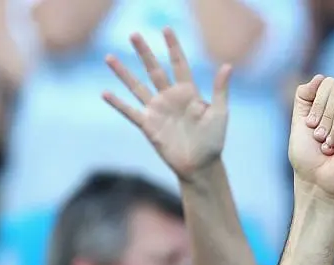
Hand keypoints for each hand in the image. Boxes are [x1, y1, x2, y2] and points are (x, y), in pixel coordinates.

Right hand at [103, 27, 231, 182]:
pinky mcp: (148, 126)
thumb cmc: (213, 141)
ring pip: (137, 87)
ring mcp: (157, 111)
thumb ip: (220, 89)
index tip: (166, 29)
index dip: (173, 46)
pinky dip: (117, 103)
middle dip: (143, 52)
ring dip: (123, 73)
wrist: (199, 166)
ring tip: (109, 57)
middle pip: (154, 69)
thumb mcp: (220, 113)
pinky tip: (105, 93)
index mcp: (188, 92)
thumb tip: (227, 65)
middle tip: (133, 34)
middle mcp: (169, 98)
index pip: (178, 63)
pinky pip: (130, 112)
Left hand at [289, 75, 333, 201]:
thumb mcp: (299, 124)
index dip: (314, 105)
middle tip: (319, 138)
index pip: (328, 83)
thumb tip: (319, 76)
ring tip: (327, 146)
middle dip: (321, 116)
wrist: (314, 184)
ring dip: (329, 128)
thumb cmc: (308, 159)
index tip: (310, 127)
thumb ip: (304, 98)